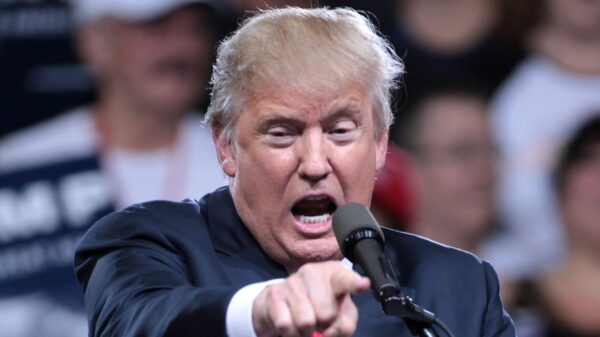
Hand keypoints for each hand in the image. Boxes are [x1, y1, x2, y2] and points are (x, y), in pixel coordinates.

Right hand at [252, 261, 369, 336]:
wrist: (284, 305)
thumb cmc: (320, 308)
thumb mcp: (340, 316)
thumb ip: (344, 325)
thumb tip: (330, 332)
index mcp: (335, 274)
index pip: (345, 280)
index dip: (354, 283)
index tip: (363, 284)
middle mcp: (313, 271)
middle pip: (327, 313)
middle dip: (324, 324)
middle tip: (319, 320)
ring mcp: (292, 280)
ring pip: (306, 321)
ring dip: (306, 330)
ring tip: (305, 321)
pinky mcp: (274, 293)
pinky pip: (286, 325)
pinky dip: (291, 332)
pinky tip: (291, 322)